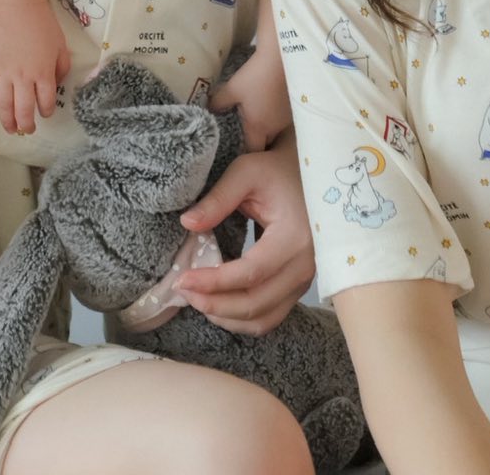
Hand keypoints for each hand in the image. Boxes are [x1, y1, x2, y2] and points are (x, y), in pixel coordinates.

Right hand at [0, 4, 70, 135]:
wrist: (19, 7)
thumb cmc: (43, 25)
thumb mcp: (61, 46)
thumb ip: (62, 68)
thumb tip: (56, 84)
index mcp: (43, 74)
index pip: (45, 102)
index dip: (46, 111)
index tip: (45, 113)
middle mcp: (23, 78)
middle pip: (24, 110)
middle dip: (26, 125)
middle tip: (27, 130)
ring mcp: (3, 72)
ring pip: (4, 105)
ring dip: (7, 120)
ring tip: (10, 129)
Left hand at [175, 137, 315, 334]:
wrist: (308, 176)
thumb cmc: (275, 171)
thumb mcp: (246, 172)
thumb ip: (217, 198)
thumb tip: (187, 223)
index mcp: (294, 237)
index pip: (251, 273)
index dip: (214, 282)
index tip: (181, 279)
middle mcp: (305, 266)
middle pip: (256, 303)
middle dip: (214, 304)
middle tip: (181, 291)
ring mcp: (304, 280)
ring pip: (263, 318)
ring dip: (226, 316)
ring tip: (196, 299)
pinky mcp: (298, 287)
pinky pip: (269, 316)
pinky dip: (241, 318)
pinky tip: (218, 303)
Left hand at [210, 59, 289, 156]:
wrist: (280, 60)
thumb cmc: (255, 77)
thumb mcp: (232, 89)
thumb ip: (219, 102)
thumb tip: (209, 110)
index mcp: (258, 127)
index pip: (253, 150)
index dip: (246, 152)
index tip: (239, 149)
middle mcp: (275, 127)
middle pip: (266, 142)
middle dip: (258, 140)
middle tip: (247, 133)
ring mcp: (286, 118)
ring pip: (276, 130)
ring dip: (268, 127)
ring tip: (259, 117)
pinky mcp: (293, 106)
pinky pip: (283, 118)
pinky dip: (276, 115)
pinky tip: (271, 103)